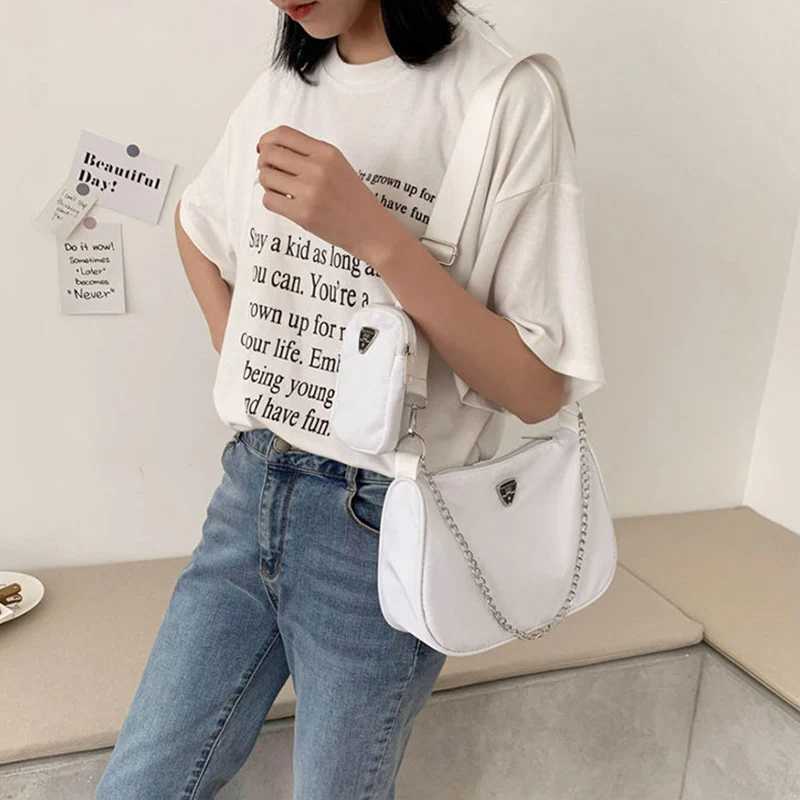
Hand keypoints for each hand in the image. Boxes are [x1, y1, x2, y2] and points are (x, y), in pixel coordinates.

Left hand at [255, 125, 409, 265]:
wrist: (371, 230)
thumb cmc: (353, 200)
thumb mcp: (337, 165)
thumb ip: (309, 155)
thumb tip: (270, 148)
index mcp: (326, 152)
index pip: (283, 134)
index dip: (266, 140)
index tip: (263, 148)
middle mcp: (317, 169)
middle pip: (270, 153)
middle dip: (264, 162)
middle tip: (272, 172)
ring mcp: (310, 192)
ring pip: (265, 177)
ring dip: (267, 183)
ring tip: (281, 190)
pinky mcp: (303, 214)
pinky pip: (268, 200)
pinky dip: (271, 201)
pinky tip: (285, 203)